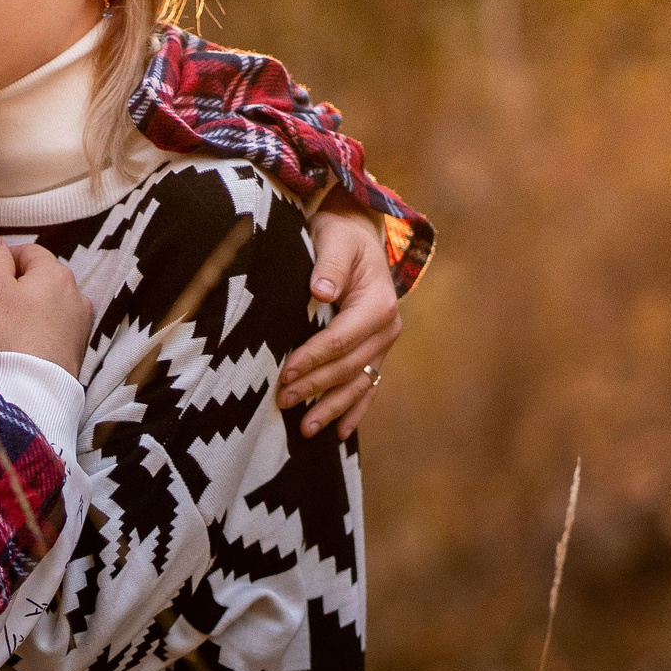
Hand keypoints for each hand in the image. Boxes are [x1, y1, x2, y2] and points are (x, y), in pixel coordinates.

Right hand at [0, 235, 88, 375]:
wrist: (32, 386)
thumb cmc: (8, 332)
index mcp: (56, 272)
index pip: (28, 251)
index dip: (3, 259)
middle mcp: (76, 292)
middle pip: (41, 277)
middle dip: (17, 284)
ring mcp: (80, 321)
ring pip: (49, 302)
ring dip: (30, 306)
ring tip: (8, 324)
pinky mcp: (78, 346)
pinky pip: (55, 327)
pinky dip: (40, 327)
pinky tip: (24, 340)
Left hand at [276, 190, 401, 438]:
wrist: (357, 237)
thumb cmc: (339, 237)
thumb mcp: (333, 240)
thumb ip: (328, 265)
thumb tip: (320, 292)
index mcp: (377, 304)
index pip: (341, 338)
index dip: (314, 358)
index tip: (286, 373)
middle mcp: (387, 328)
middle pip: (348, 366)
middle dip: (316, 386)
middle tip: (283, 400)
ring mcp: (383, 344)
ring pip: (359, 383)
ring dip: (333, 408)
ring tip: (306, 429)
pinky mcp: (375, 353)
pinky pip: (368, 386)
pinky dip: (354, 410)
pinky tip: (338, 433)